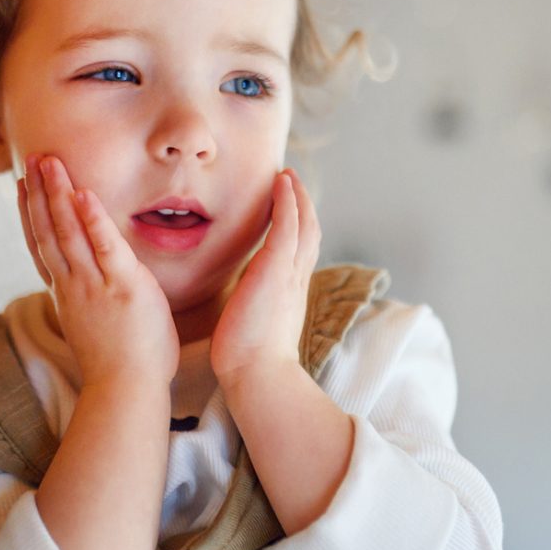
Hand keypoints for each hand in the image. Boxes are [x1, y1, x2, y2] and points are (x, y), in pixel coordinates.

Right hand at [17, 154, 178, 386]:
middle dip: (40, 192)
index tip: (22, 185)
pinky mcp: (122, 286)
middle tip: (33, 158)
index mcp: (67, 293)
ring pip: (68, 232)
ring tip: (50, 162)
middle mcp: (73, 285)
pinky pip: (104, 247)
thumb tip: (94, 282)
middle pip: (48, 230)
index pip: (42, 245)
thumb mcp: (95, 324)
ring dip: (57, 194)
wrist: (126, 390)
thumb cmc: (119, 363)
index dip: (30, 212)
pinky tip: (83, 194)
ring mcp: (94, 285)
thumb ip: (90, 297)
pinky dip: (92, 220)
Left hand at [210, 169, 320, 388]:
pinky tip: (282, 183)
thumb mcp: (252, 326)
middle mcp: (296, 280)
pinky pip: (287, 225)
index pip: (299, 252)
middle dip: (302, 204)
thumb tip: (241, 303)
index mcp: (289, 293)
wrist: (257, 374)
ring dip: (296, 196)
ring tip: (287, 175)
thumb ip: (252, 307)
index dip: (298, 227)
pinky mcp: (276, 268)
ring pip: (303, 224)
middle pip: (309, 232)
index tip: (289, 208)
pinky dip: (287, 201)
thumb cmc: (248, 359)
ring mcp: (289, 273)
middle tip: (291, 180)